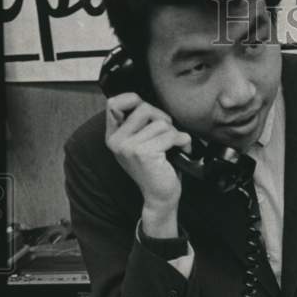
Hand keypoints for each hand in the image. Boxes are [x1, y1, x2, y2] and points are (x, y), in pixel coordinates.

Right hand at [105, 92, 190, 215]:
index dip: (133, 99)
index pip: (113, 103)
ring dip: (174, 133)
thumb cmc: (155, 168)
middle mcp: (117, 141)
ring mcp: (128, 147)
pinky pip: (170, 135)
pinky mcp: (143, 153)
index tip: (149, 113)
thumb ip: (138, 124)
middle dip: (162, 118)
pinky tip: (183, 150)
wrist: (160, 197)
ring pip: (160, 123)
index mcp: (113, 136)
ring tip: (174, 146)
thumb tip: (149, 101)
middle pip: (144, 108)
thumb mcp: (140, 143)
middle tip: (168, 134)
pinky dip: (183, 141)